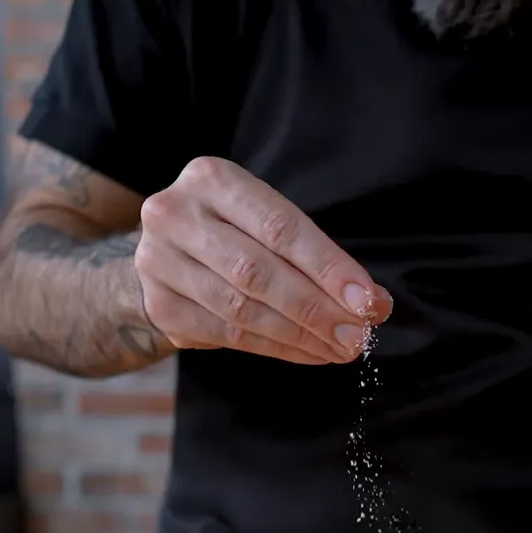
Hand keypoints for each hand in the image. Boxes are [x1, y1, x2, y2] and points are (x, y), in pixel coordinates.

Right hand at [134, 156, 393, 364]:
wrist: (165, 253)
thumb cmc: (233, 231)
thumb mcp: (266, 220)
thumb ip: (314, 255)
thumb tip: (373, 303)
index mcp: (211, 179)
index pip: (280, 227)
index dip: (328, 268)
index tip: (368, 301)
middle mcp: (175, 214)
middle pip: (257, 272)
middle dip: (316, 309)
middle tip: (358, 335)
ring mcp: (158, 261)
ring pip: (241, 309)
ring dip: (300, 336)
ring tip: (340, 349)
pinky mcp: (159, 306)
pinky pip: (226, 335)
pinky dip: (275, 348)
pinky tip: (309, 353)